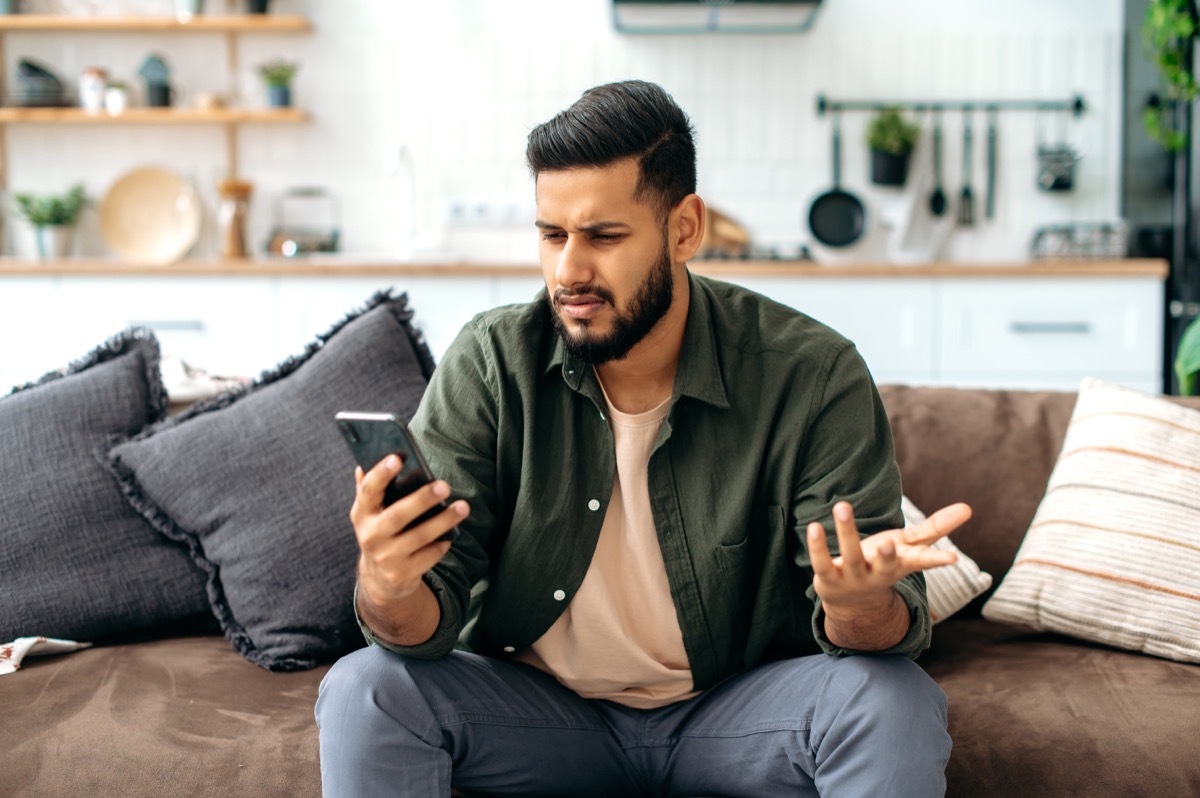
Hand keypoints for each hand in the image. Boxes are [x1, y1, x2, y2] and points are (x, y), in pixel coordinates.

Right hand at [350, 454, 468, 605]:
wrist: (380, 579)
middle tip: (444, 486)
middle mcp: (370, 536)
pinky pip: (429, 555)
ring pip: (419, 537)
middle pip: (398, 515)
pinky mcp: (402, 574)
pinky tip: (453, 534)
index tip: (398, 457)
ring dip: (444, 521)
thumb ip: (368, 489)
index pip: (368, 490)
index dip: (381, 473)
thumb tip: (364, 463)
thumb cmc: (381, 532)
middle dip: (422, 500)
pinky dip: (442, 543)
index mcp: (361, 514)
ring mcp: (386, 557)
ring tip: (463, 507)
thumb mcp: (370, 513)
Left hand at [807, 500, 971, 647]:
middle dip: (887, 556)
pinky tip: (814, 526)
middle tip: (889, 542)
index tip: (953, 559)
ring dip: (846, 532)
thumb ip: (937, 527)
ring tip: (843, 505)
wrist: (854, 603)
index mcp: (901, 565)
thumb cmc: (886, 564)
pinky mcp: (828, 577)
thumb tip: (969, 507)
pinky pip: (822, 562)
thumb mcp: (910, 546)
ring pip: (851, 556)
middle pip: (884, 565)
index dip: (936, 561)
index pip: (921, 563)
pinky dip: (817, 546)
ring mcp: (853, 577)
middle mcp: (878, 574)